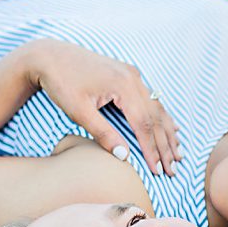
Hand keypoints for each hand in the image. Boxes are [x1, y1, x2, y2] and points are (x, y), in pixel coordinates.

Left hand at [22, 39, 181, 175]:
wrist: (49, 55)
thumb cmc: (60, 83)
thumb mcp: (78, 111)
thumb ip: (103, 133)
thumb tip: (124, 157)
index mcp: (123, 86)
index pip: (144, 124)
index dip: (152, 149)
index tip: (158, 170)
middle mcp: (133, 78)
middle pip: (156, 118)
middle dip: (165, 146)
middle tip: (173, 169)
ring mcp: (133, 75)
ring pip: (157, 108)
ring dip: (168, 133)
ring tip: (178, 153)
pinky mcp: (128, 75)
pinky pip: (151, 99)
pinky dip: (161, 117)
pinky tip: (172, 128)